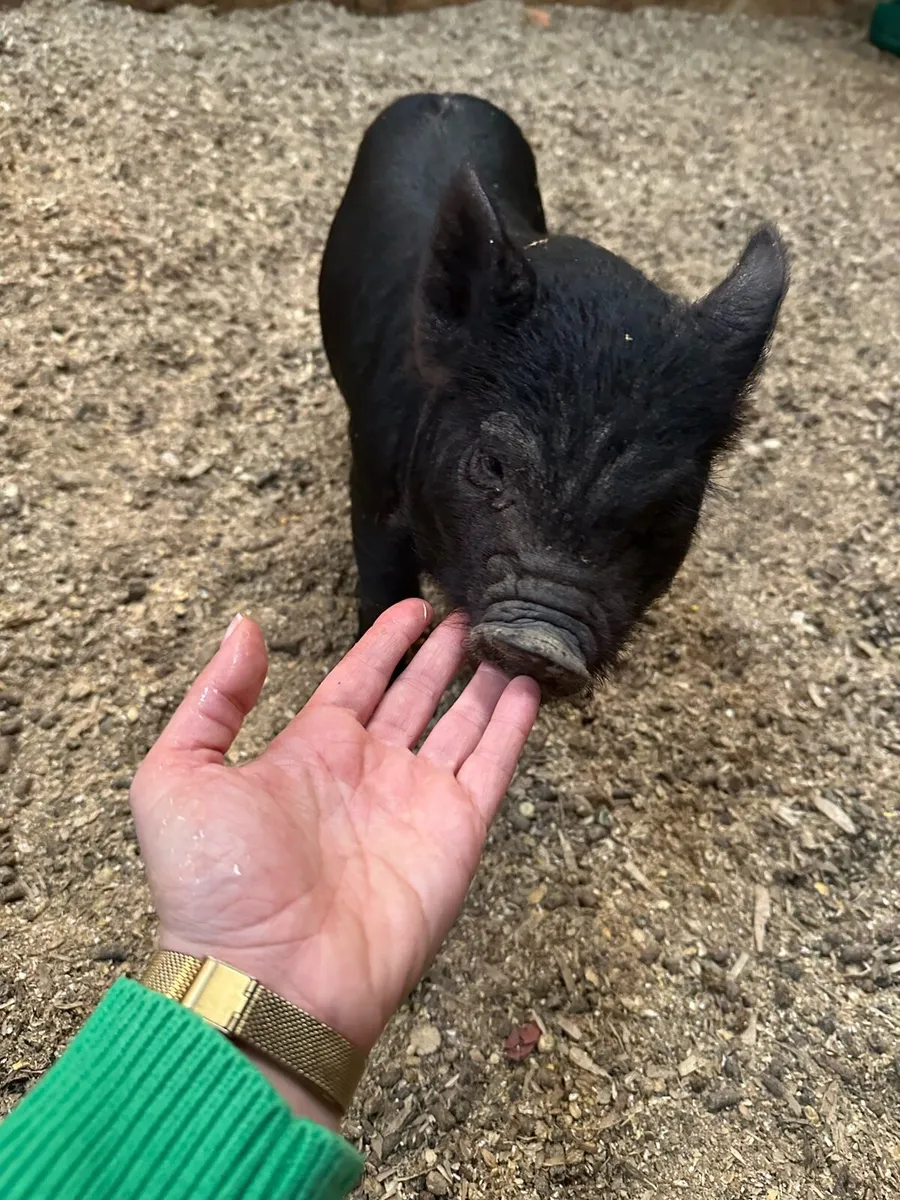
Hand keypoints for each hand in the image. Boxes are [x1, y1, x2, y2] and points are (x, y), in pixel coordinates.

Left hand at [130, 600, 539, 1122]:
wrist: (268, 980)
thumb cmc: (215, 885)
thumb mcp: (177, 776)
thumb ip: (214, 698)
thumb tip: (245, 628)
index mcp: (309, 752)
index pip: (359, 680)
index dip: (386, 643)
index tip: (415, 606)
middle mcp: (368, 772)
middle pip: (416, 698)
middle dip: (441, 657)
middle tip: (469, 616)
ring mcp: (415, 802)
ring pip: (461, 725)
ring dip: (485, 684)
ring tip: (509, 642)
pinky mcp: (456, 834)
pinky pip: (492, 767)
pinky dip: (513, 728)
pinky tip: (529, 688)